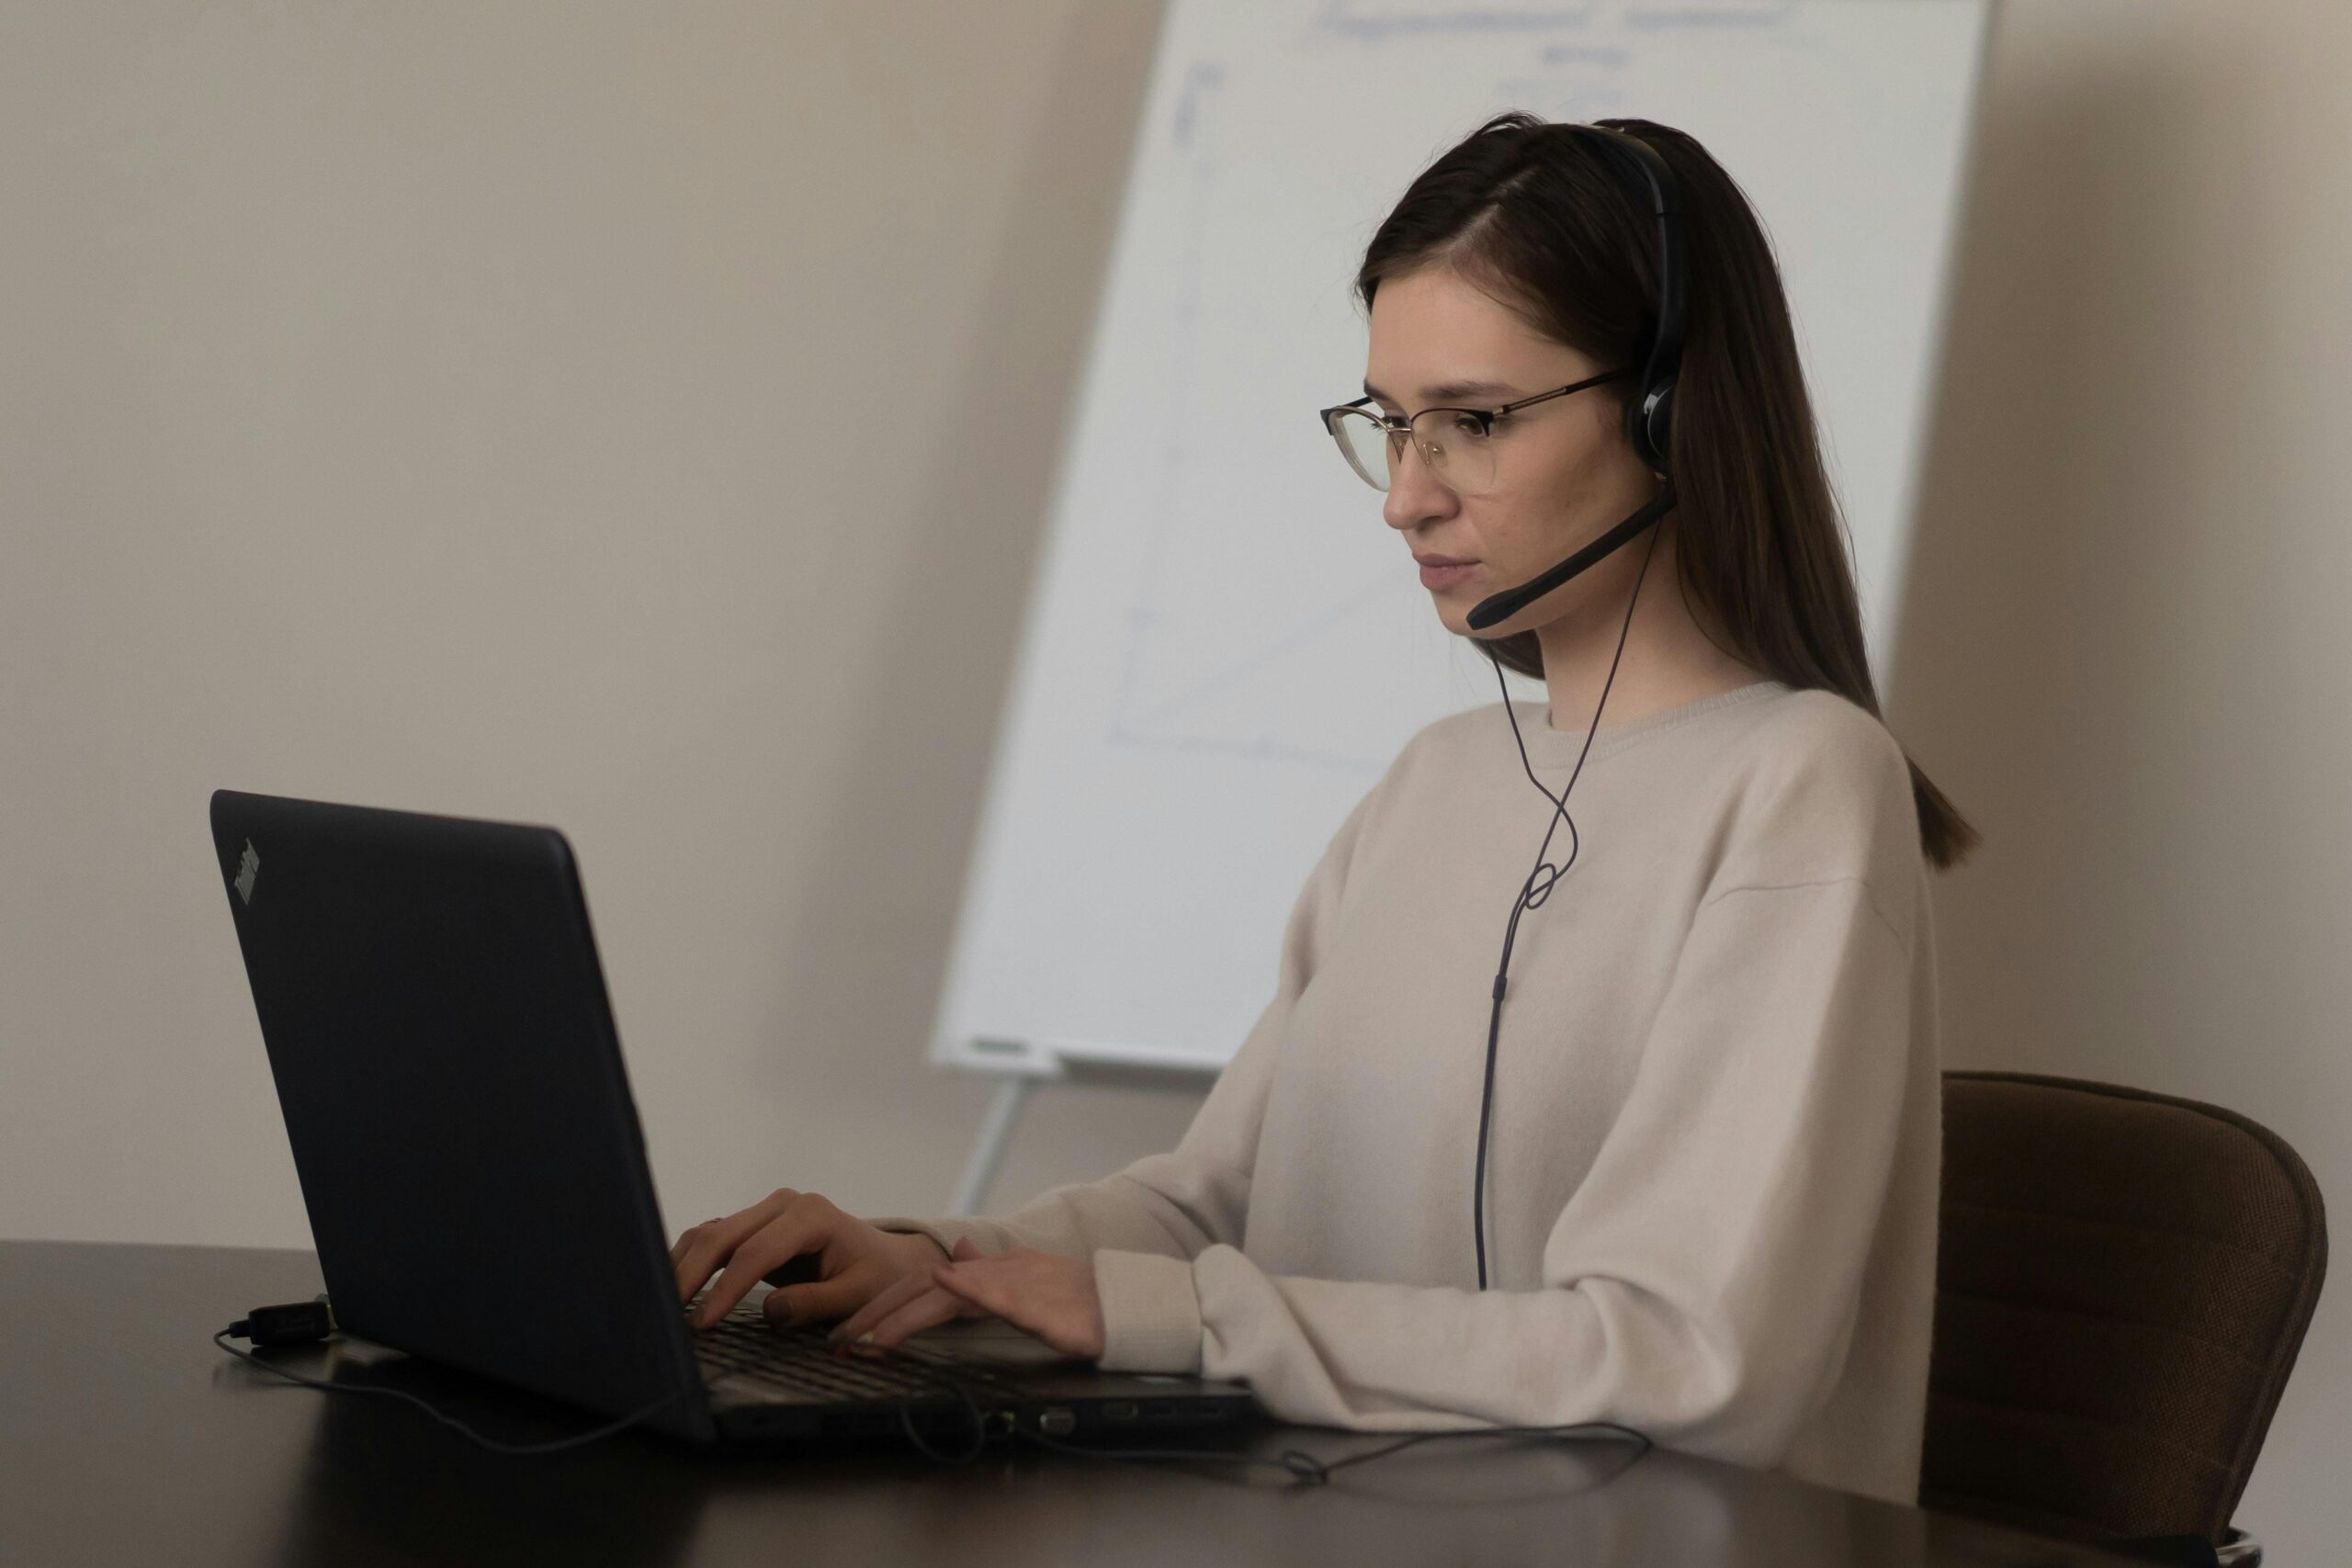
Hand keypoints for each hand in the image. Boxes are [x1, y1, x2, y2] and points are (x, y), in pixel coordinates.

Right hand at [669, 1187, 948, 1330]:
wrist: (887, 1259)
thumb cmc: (877, 1277)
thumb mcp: (857, 1295)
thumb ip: (815, 1303)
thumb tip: (770, 1312)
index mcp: (811, 1216)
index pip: (757, 1253)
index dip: (726, 1288)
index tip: (704, 1323)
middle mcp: (784, 1205)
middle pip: (723, 1234)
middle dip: (691, 1274)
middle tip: (668, 1315)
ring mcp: (766, 1211)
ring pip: (711, 1232)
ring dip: (684, 1265)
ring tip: (663, 1304)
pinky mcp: (755, 1225)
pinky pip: (715, 1238)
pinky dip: (692, 1260)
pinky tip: (675, 1288)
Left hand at [828, 1239, 1105, 1359]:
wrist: (1120, 1303)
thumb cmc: (1071, 1300)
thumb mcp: (1020, 1283)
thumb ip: (985, 1275)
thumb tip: (955, 1259)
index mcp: (982, 1276)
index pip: (920, 1286)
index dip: (881, 1306)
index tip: (847, 1335)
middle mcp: (988, 1274)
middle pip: (919, 1288)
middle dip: (875, 1314)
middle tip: (839, 1344)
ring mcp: (1011, 1286)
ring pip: (947, 1294)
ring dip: (904, 1314)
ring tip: (870, 1338)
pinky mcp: (1036, 1304)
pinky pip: (998, 1295)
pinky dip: (969, 1289)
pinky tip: (946, 1285)